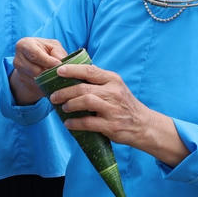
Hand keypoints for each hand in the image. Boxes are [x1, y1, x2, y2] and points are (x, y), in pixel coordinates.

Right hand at [10, 37, 67, 103]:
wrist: (36, 61)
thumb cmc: (46, 50)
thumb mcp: (53, 46)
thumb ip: (58, 52)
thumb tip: (62, 61)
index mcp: (24, 45)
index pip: (35, 55)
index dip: (48, 61)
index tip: (59, 64)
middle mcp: (18, 60)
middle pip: (35, 70)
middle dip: (49, 72)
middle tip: (61, 72)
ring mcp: (19, 73)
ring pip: (36, 81)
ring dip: (48, 80)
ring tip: (58, 76)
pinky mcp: (23, 83)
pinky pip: (36, 88)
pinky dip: (46, 86)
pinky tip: (53, 82)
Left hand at [47, 63, 185, 164]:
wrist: (143, 125)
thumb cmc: (124, 105)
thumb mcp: (115, 88)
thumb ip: (98, 82)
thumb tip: (71, 78)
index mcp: (113, 80)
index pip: (89, 70)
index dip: (72, 70)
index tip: (58, 71)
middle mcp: (113, 92)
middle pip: (83, 88)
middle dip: (65, 92)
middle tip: (54, 96)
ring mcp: (113, 109)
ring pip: (85, 102)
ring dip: (70, 104)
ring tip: (63, 108)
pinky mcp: (111, 125)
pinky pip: (88, 122)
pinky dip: (75, 123)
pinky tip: (68, 123)